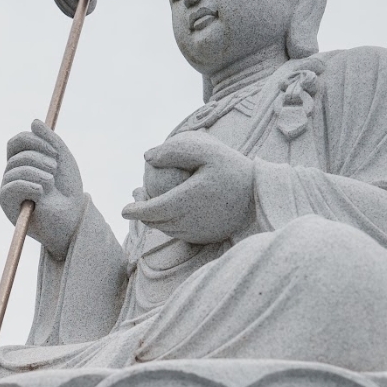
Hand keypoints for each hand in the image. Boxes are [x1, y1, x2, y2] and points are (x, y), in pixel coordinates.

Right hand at [2, 119, 84, 258]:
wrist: (72, 217)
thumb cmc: (67, 190)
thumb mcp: (62, 158)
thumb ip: (50, 139)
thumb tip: (33, 121)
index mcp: (24, 161)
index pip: (17, 141)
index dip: (34, 140)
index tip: (54, 150)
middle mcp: (13, 173)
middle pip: (17, 153)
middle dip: (40, 158)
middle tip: (55, 169)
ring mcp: (8, 187)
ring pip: (15, 168)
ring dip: (38, 173)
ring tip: (50, 184)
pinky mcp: (7, 203)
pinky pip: (11, 185)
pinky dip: (29, 186)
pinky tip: (41, 194)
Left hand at [122, 131, 255, 244]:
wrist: (262, 195)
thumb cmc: (233, 169)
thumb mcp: (205, 149)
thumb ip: (174, 150)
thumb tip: (147, 156)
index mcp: (185, 203)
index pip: (151, 212)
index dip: (134, 211)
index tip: (124, 208)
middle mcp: (189, 222)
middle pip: (156, 223)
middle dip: (141, 215)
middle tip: (135, 200)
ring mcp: (198, 233)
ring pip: (168, 230)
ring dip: (155, 220)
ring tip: (150, 204)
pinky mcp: (208, 237)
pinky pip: (182, 233)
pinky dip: (171, 225)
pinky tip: (171, 211)